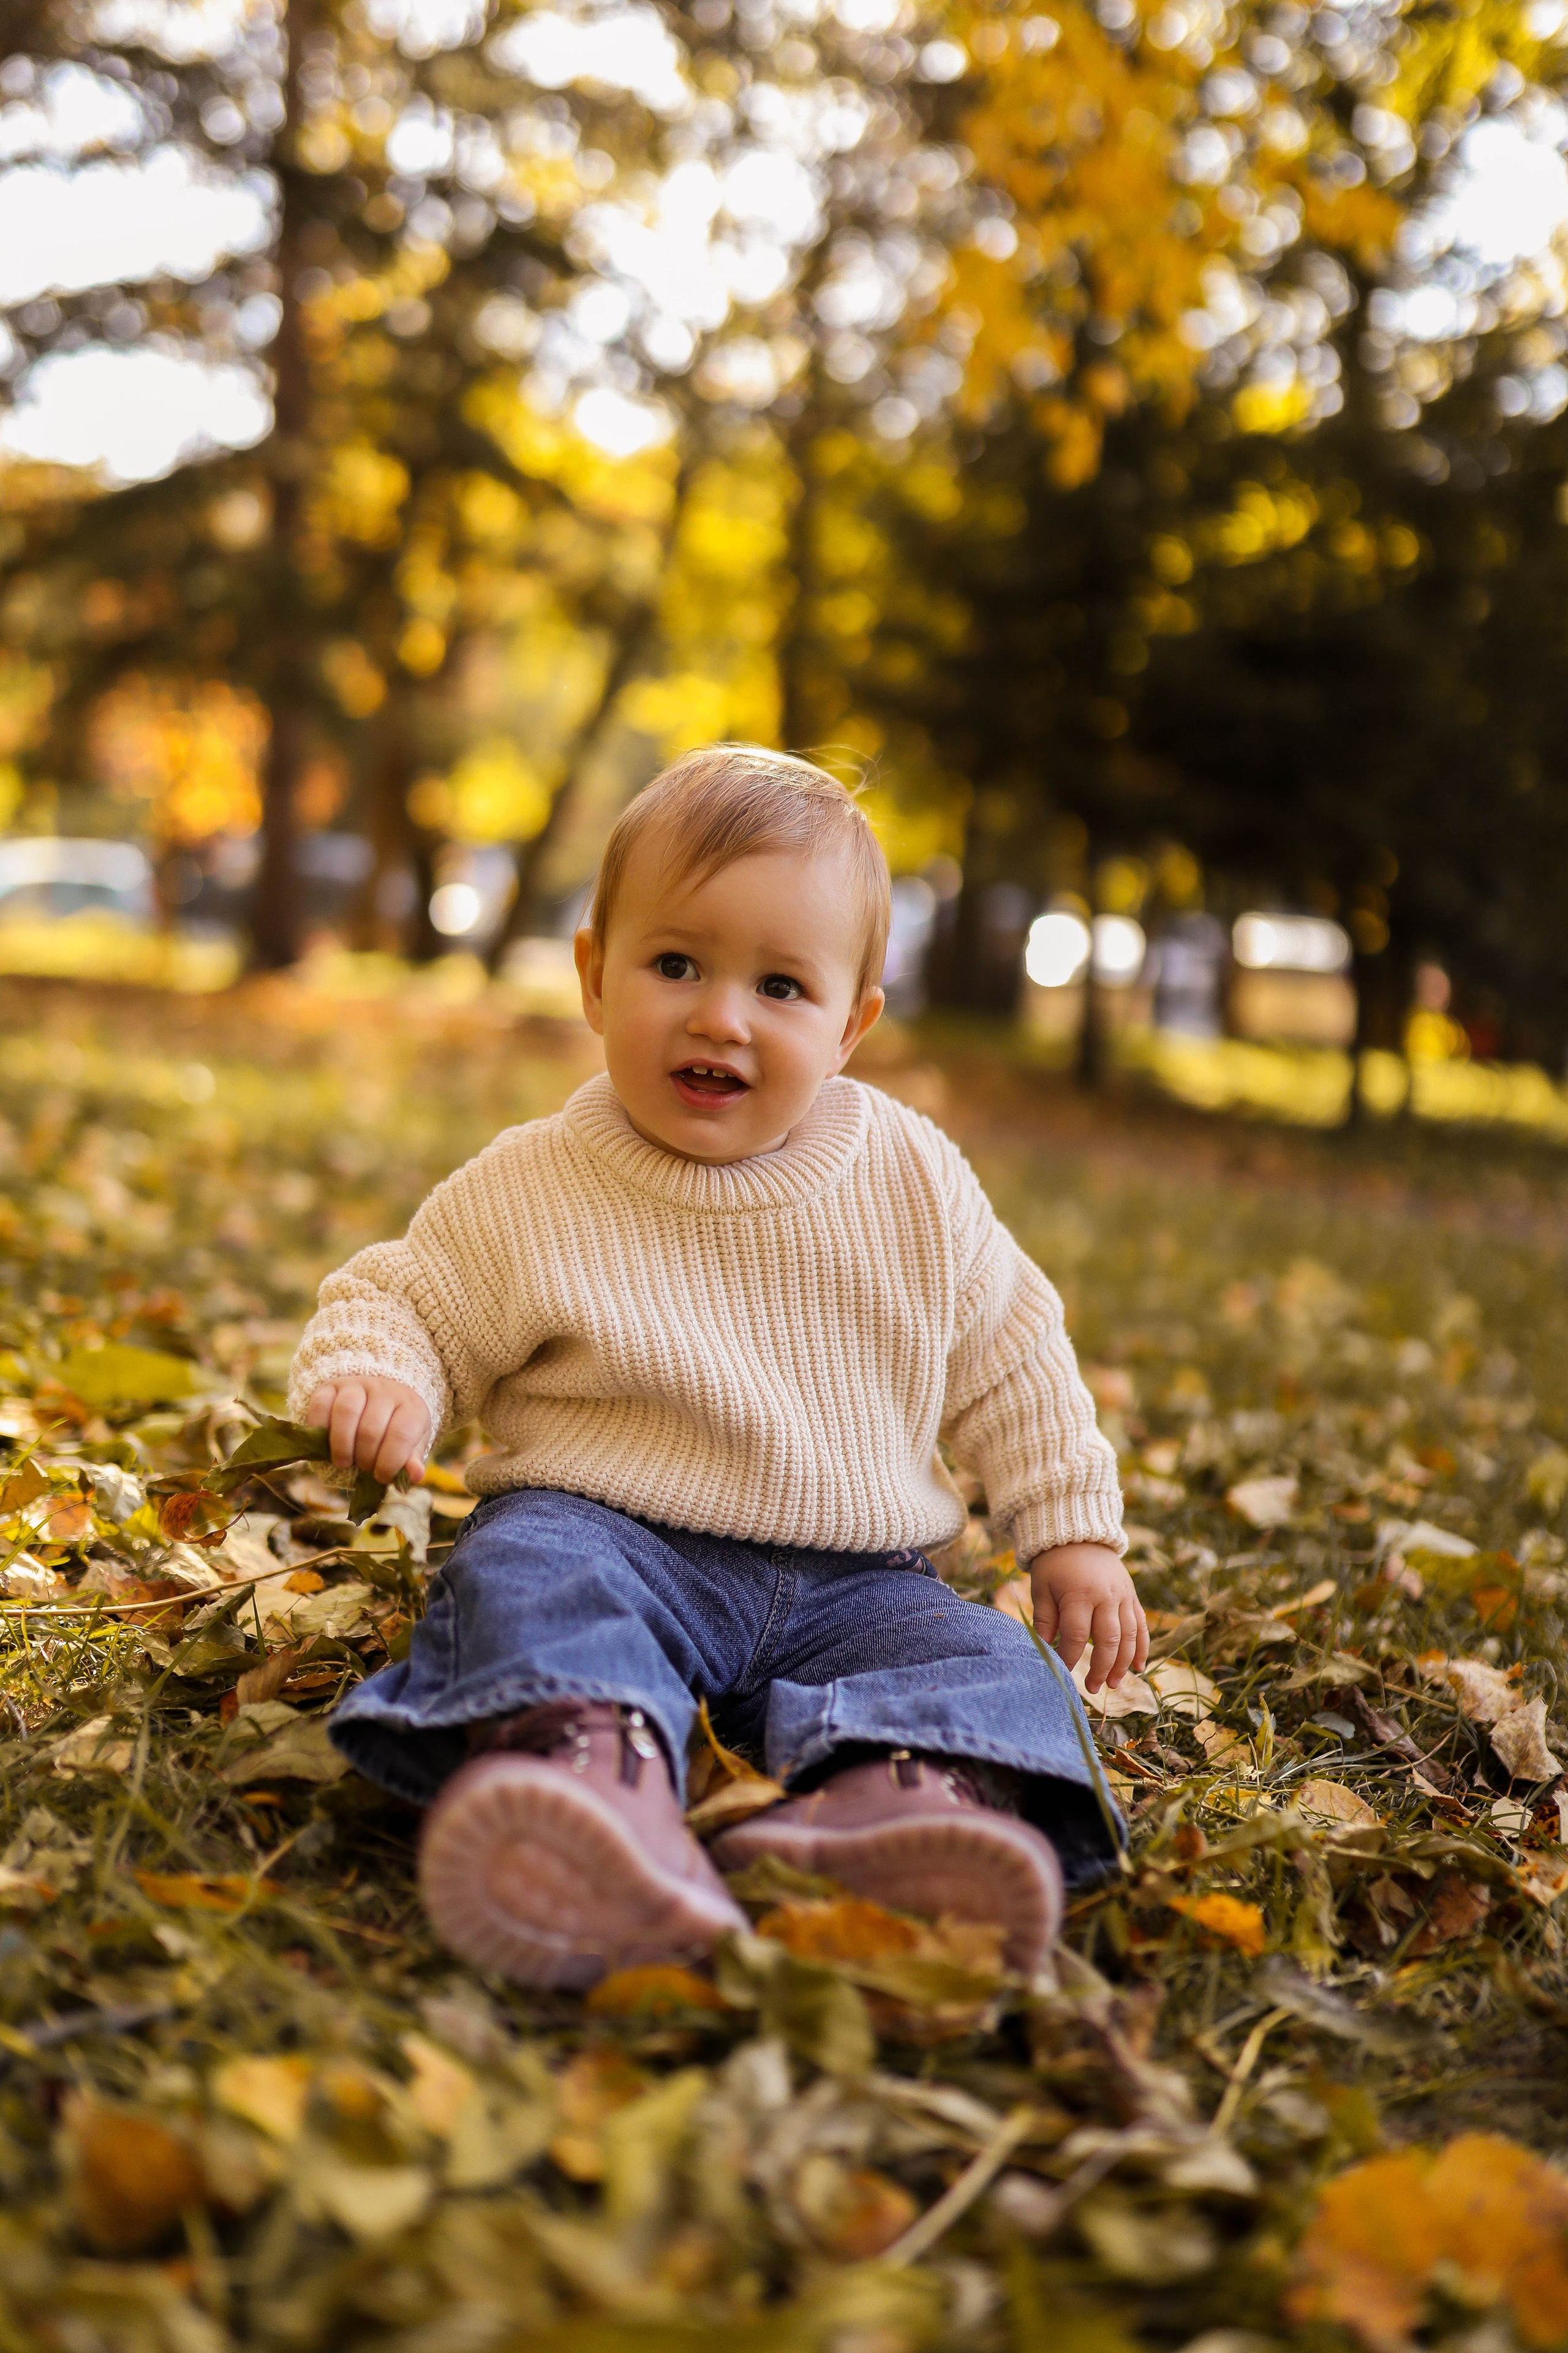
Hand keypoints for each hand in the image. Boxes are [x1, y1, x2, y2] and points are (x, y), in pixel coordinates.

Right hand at [305, 1379, 430, 1484]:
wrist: (380, 1399)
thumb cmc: (396, 1427)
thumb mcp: (411, 1444)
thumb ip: (411, 1460)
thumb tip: (416, 1476)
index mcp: (411, 1406)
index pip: (402, 1434)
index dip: (390, 1461)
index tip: (381, 1477)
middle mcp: (385, 1390)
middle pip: (371, 1428)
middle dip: (365, 1457)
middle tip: (363, 1468)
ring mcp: (357, 1385)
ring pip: (346, 1411)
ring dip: (342, 1445)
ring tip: (344, 1462)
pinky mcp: (332, 1386)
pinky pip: (321, 1404)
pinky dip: (319, 1428)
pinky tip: (325, 1445)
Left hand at [1029, 1542, 1147, 1693]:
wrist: (1079, 1534)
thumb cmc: (1054, 1565)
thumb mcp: (1042, 1588)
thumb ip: (1044, 1620)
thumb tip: (1042, 1652)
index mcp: (1079, 1594)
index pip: (1076, 1635)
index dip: (1069, 1657)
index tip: (1061, 1673)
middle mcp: (1106, 1596)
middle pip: (1108, 1640)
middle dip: (1101, 1667)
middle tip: (1093, 1688)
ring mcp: (1123, 1596)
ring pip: (1129, 1636)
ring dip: (1123, 1663)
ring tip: (1114, 1684)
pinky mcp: (1132, 1596)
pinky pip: (1141, 1625)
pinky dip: (1142, 1647)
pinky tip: (1139, 1667)